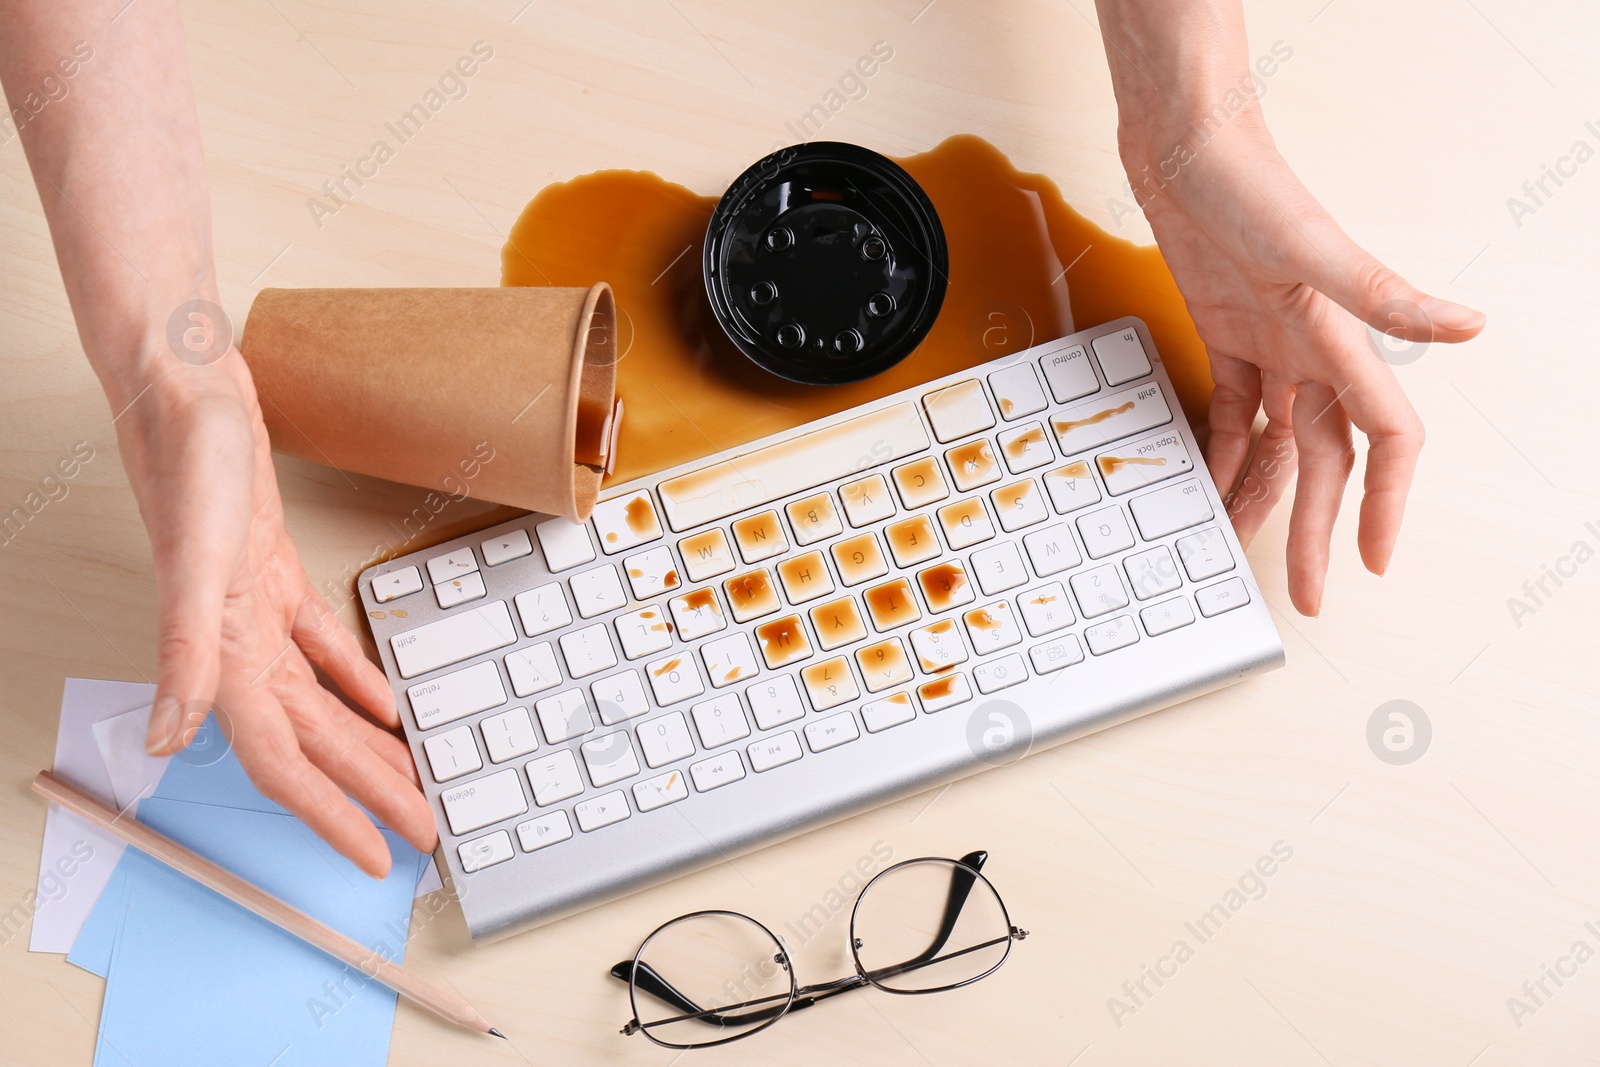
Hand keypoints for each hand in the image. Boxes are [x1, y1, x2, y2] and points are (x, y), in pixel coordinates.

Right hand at [124, 353, 437, 876]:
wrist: (188, 392)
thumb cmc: (191, 463)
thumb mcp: (197, 558)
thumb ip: (184, 652)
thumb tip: (170, 742)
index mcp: (222, 657)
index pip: (283, 763)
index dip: (327, 816)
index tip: (372, 857)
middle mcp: (238, 648)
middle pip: (316, 745)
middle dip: (370, 795)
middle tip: (423, 832)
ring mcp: (257, 616)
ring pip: (323, 705)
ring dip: (367, 748)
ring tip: (412, 782)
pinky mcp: (274, 580)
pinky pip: (322, 652)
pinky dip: (355, 683)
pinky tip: (385, 705)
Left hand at [1121, 113, 1483, 614]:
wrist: (1187, 149)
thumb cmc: (1250, 185)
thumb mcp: (1313, 247)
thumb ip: (1383, 294)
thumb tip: (1469, 325)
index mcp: (1341, 339)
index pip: (1386, 435)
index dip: (1389, 499)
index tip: (1376, 557)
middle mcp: (1313, 351)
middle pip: (1324, 460)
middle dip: (1317, 527)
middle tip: (1306, 590)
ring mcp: (1270, 346)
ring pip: (1276, 445)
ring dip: (1265, 497)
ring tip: (1246, 549)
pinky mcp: (1227, 337)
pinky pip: (1232, 414)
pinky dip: (1223, 454)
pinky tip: (1210, 488)